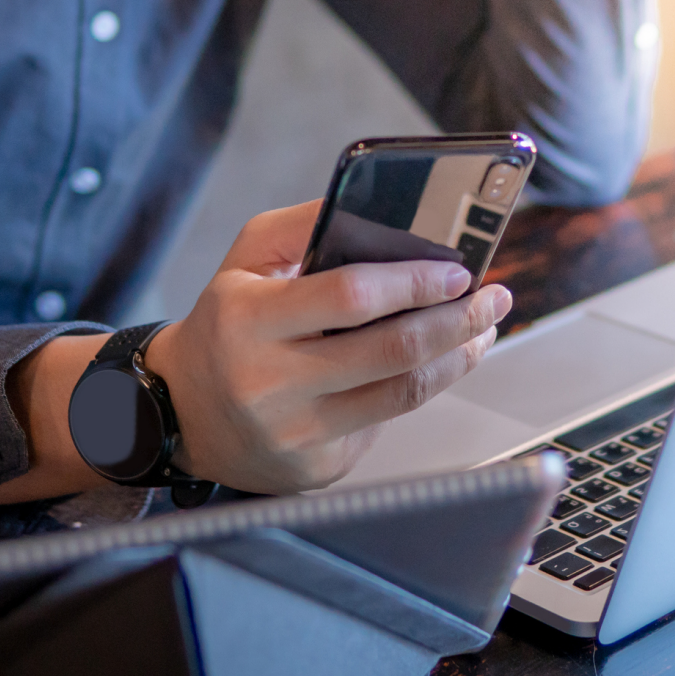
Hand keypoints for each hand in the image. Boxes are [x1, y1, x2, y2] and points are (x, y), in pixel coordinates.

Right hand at [141, 200, 511, 493]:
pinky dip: (417, 390)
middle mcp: (269, 382)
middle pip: (393, 351)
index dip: (415, 283)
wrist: (181, 411)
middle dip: (458, 320)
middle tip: (493, 298)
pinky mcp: (316, 468)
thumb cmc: (227, 323)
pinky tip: (435, 365)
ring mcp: (295, 432)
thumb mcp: (246, 260)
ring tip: (481, 330)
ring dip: (457, 358)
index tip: (458, 270)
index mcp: (248, 319)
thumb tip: (382, 207)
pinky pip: (385, 424)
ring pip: (403, 394)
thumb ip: (306, 225)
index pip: (352, 297)